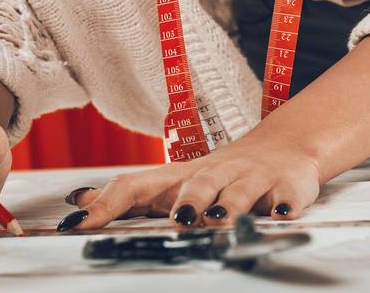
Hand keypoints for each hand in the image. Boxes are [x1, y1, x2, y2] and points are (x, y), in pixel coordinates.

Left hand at [63, 133, 322, 230]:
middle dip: (189, 201)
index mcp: (183, 175)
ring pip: (241, 190)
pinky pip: (289, 195)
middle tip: (178, 220)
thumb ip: (130, 195)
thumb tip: (80, 202)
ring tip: (221, 220)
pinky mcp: (288, 185)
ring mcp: (254, 178)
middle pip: (199, 183)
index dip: (109, 203)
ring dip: (231, 205)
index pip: (138, 183)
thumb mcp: (174, 182)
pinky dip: (286, 205)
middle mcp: (217, 172)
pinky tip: (282, 215)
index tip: (80, 223)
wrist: (286, 146)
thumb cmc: (221, 173)